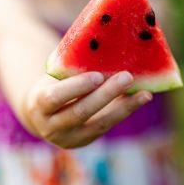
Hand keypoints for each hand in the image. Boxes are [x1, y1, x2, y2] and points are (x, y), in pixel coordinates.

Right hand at [24, 71, 151, 147]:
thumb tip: (104, 43)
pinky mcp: (85, 141)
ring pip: (100, 123)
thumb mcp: (55, 76)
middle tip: (127, 77)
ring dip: (124, 107)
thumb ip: (72, 66)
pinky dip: (125, 111)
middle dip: (106, 94)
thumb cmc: (53, 84)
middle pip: (81, 112)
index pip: (56, 97)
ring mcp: (69, 138)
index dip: (77, 87)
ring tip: (144, 94)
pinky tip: (141, 98)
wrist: (41, 113)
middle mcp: (51, 126)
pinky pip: (107, 125)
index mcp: (38, 104)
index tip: (98, 76)